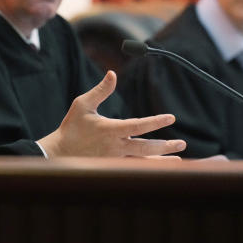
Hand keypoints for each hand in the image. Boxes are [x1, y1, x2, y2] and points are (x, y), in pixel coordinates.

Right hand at [37, 70, 185, 157]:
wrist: (60, 153)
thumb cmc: (72, 127)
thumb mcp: (83, 104)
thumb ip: (101, 90)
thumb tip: (112, 74)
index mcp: (110, 130)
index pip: (138, 126)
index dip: (156, 122)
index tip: (171, 118)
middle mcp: (115, 146)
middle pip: (146, 148)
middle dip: (166, 147)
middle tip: (182, 144)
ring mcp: (115, 159)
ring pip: (143, 162)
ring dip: (162, 161)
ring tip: (178, 161)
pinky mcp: (112, 166)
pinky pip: (135, 168)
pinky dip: (149, 168)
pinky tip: (160, 168)